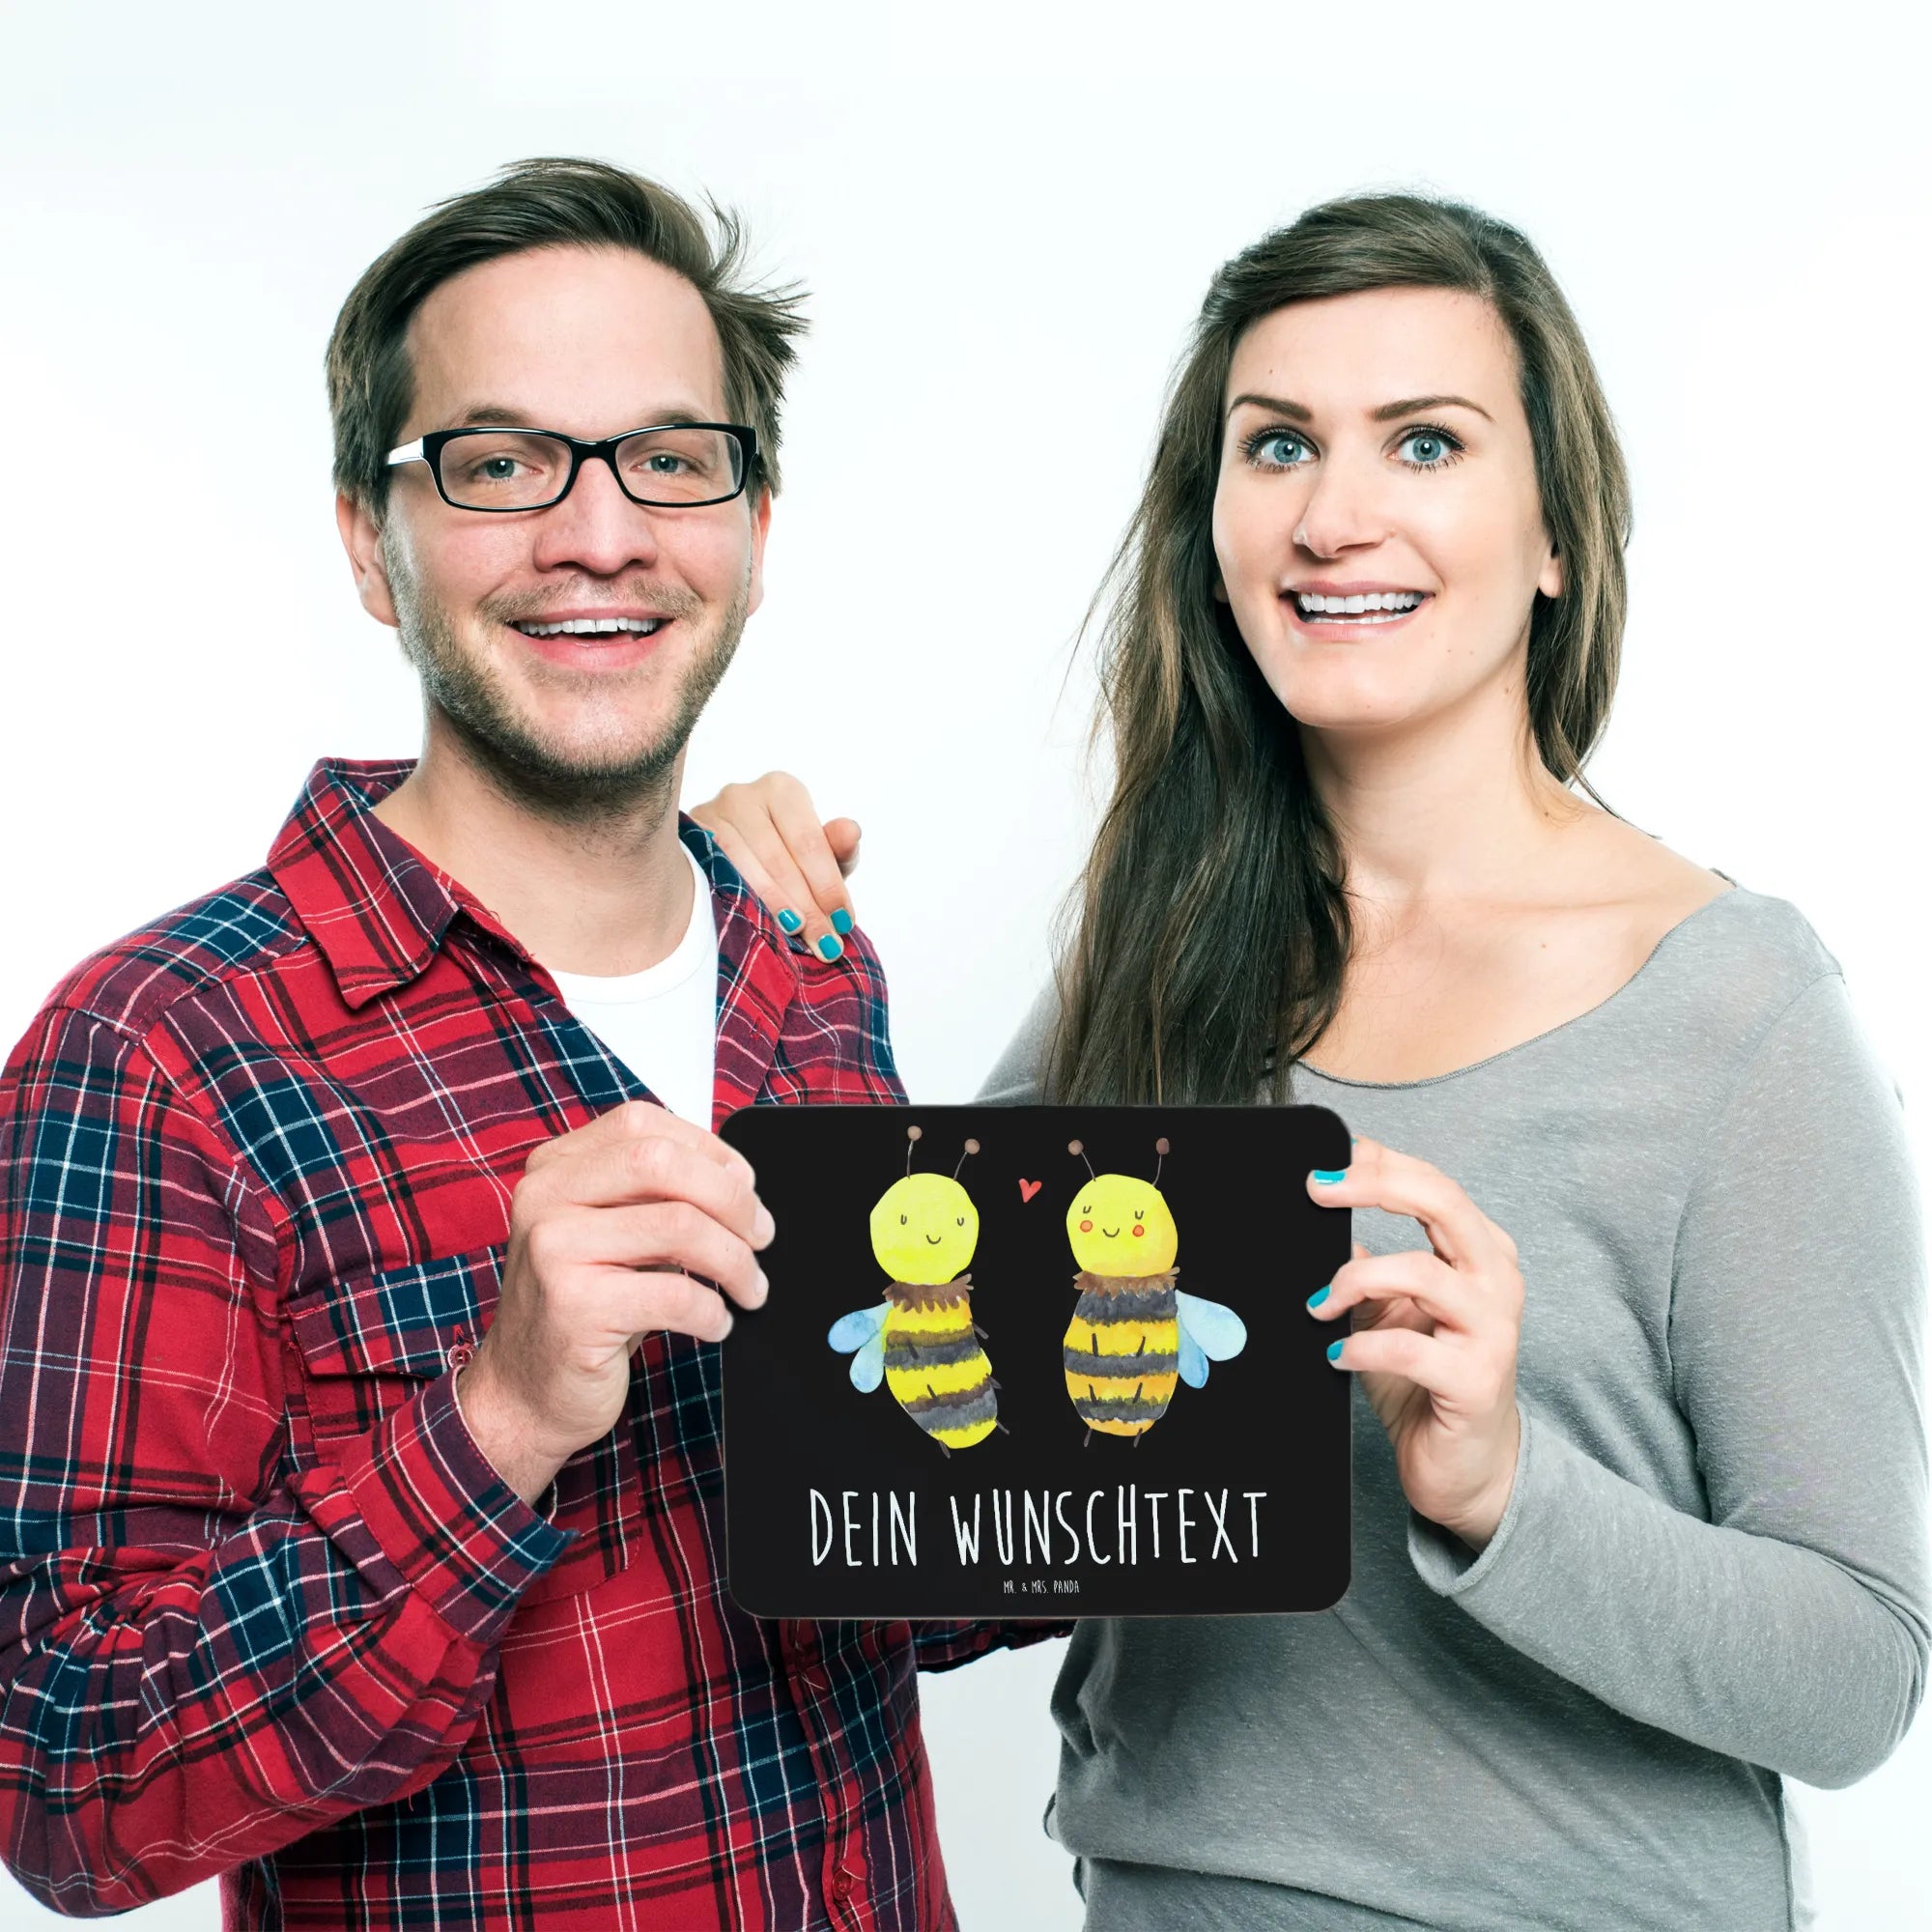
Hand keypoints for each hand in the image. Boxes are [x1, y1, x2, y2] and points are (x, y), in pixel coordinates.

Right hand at [458, 1102, 773, 1503]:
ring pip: (680, 1226)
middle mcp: (544, 1198)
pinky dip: (712, 1311)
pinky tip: (716, 1324)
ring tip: (750, 1288)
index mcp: (553, 1168)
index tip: (744, 1187)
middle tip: (761, 1236)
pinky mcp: (574, 1308)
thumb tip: (740, 1183)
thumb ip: (655, 1197)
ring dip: (735, 1261)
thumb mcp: (611, 1235)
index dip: (709, 1150)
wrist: (522, 1393)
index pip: (643, 1126)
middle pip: (663, 1163)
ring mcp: (553, 1250)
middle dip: (731, 1198)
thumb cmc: (582, 1308)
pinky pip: (675, 1294)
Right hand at [688, 771, 859, 959]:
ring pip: (744, 868)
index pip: (809, 842)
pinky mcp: (687, 841)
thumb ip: (837, 847)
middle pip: (778, 858)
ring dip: (773, 907)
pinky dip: (738, 900)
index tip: (843, 921)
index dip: (828, 885)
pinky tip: (757, 923)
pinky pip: (714, 874)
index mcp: (782, 790)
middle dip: (806, 906)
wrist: (734, 859)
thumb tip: (851, 831)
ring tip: (797, 937)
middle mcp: (742, 795)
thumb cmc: (786, 855)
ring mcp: (709, 815)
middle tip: (824, 943)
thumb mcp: (817, 855)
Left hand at [1304, 1136, 1523, 1549]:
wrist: (1465, 1466)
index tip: (1327, 1160)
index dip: (1381, 1163)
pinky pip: (1410, 1348)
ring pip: (1421, 1272)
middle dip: (1375, 1186)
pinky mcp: (1476, 1381)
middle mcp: (1495, 1281)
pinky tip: (1336, 1354)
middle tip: (1318, 1190)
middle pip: (1442, 1204)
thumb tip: (1315, 1220)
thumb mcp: (1387, 1310)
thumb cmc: (1424, 1380)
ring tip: (1318, 1305)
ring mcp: (1492, 1330)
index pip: (1433, 1185)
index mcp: (1479, 1253)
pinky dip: (1361, 1346)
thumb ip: (1365, 1266)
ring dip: (1353, 1279)